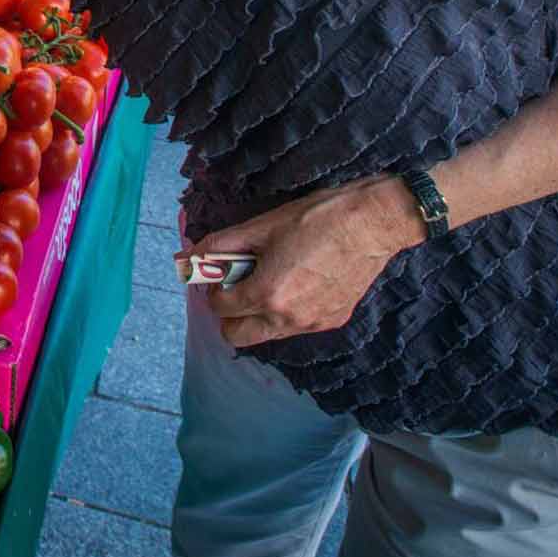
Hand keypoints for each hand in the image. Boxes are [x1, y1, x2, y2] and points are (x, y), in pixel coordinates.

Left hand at [187, 176, 423, 346]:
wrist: (370, 223)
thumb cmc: (316, 219)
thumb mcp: (261, 226)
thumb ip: (219, 245)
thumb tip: (187, 256)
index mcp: (266, 295)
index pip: (220, 308)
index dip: (214, 287)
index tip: (222, 272)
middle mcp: (288, 319)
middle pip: (237, 337)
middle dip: (230, 313)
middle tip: (239, 284)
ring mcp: (312, 324)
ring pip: (267, 334)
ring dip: (258, 314)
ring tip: (271, 278)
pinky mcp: (333, 321)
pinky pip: (296, 326)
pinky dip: (286, 311)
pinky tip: (298, 280)